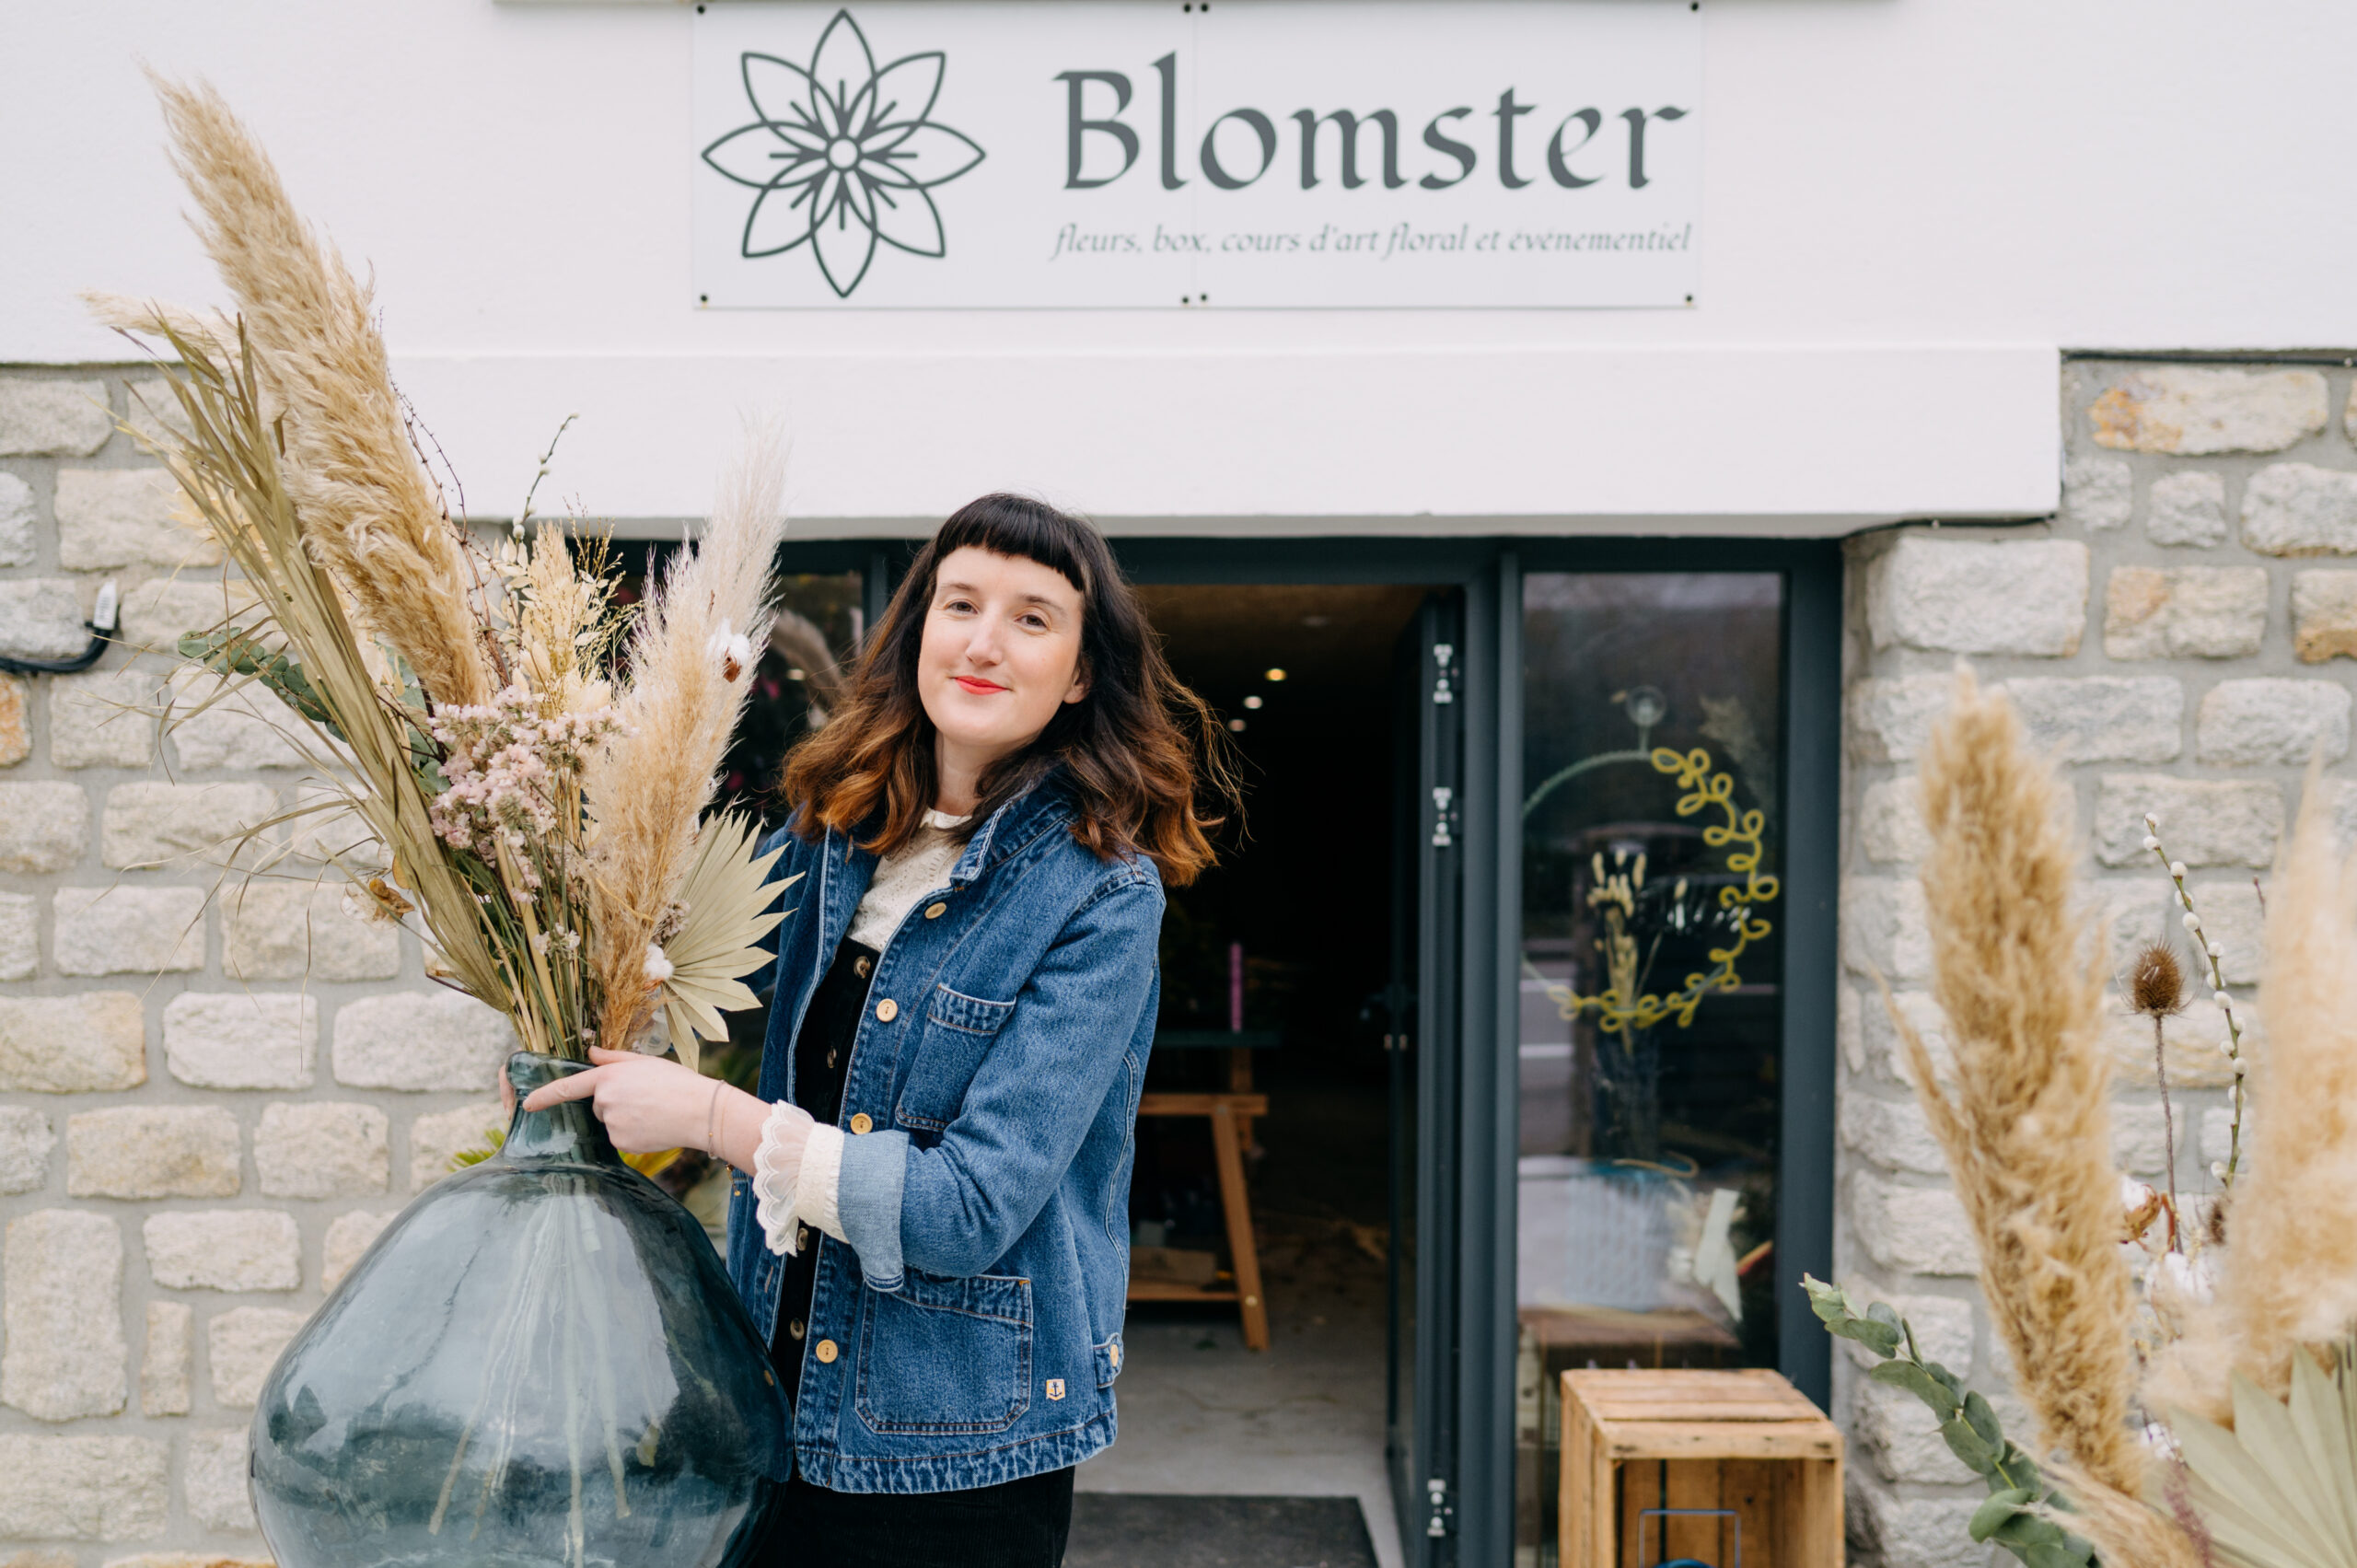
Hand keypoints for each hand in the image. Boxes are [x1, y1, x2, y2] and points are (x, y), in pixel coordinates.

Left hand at [522, 1046, 729, 1156]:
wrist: (699, 1111)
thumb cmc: (677, 1082)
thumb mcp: (645, 1062)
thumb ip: (613, 1058)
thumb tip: (590, 1054)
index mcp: (609, 1076)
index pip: (568, 1087)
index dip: (544, 1096)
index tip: (528, 1104)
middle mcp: (605, 1100)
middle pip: (597, 1105)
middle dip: (614, 1102)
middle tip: (644, 1098)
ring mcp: (612, 1123)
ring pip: (609, 1122)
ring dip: (625, 1119)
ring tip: (653, 1112)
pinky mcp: (622, 1142)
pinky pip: (619, 1138)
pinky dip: (633, 1134)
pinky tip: (653, 1126)